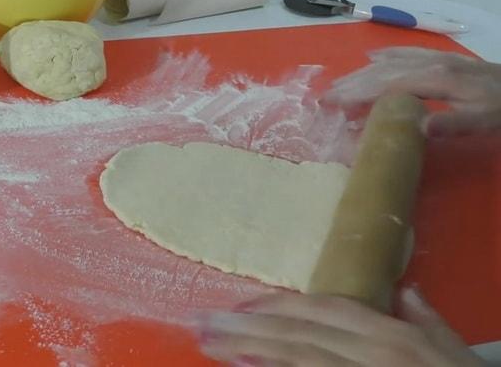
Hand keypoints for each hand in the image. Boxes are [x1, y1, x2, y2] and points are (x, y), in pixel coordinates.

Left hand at [195, 287, 484, 365]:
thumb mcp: (451, 351)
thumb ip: (426, 322)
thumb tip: (410, 294)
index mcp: (390, 334)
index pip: (324, 309)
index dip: (278, 304)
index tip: (242, 303)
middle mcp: (371, 351)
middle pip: (297, 332)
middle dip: (247, 324)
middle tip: (201, 320)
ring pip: (295, 358)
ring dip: (247, 348)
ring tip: (208, 342)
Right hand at [323, 47, 500, 136]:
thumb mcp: (484, 121)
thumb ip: (453, 124)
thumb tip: (417, 128)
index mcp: (436, 79)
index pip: (386, 85)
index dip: (356, 93)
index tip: (330, 103)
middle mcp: (430, 63)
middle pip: (382, 71)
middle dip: (351, 83)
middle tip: (323, 97)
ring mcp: (436, 58)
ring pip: (390, 61)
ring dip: (361, 72)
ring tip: (338, 83)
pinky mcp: (443, 58)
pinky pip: (407, 52)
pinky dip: (385, 55)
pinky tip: (372, 57)